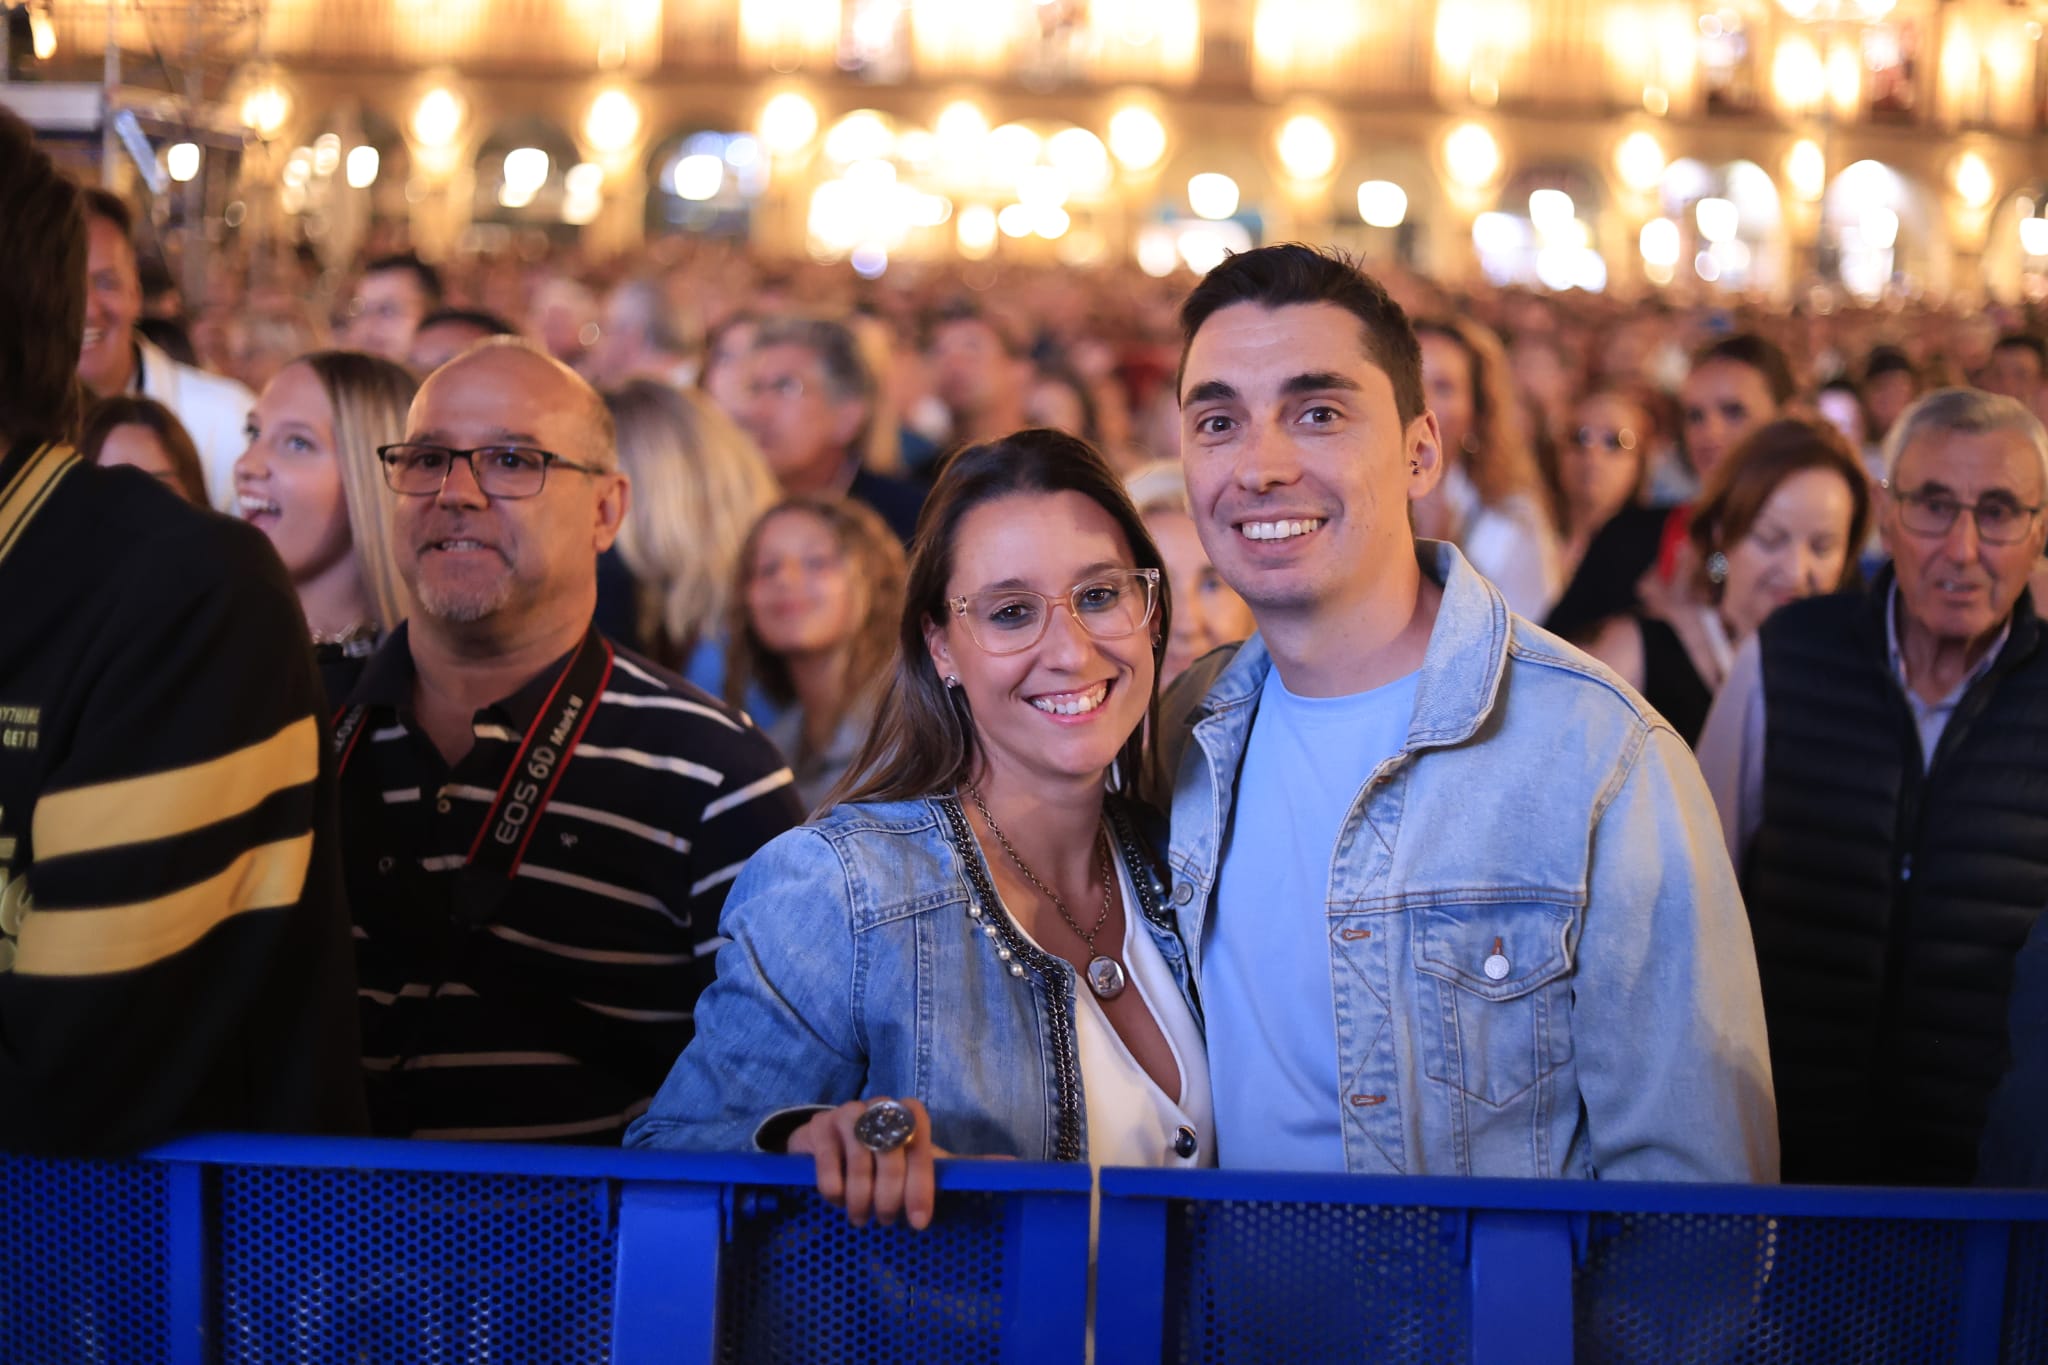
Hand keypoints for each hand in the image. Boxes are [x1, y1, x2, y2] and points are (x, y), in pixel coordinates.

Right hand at [787, 1097, 948, 1230]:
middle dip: (889, 1198)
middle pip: (890, 1158)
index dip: (921, 1188)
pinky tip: (838, 1201)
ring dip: (861, 1199)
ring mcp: (848, 1112)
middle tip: (886, 1221)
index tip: (919, 1223)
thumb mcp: (919, 1160)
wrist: (835, 1138)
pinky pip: (829, 1164)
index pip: (921, 1150)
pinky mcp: (820, 1125)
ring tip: (861, 1218)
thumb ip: (958, 1167)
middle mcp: (880, 1105)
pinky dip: (835, 1190)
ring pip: (860, 1163)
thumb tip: (1005, 1164)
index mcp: (910, 1112)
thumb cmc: (887, 1156)